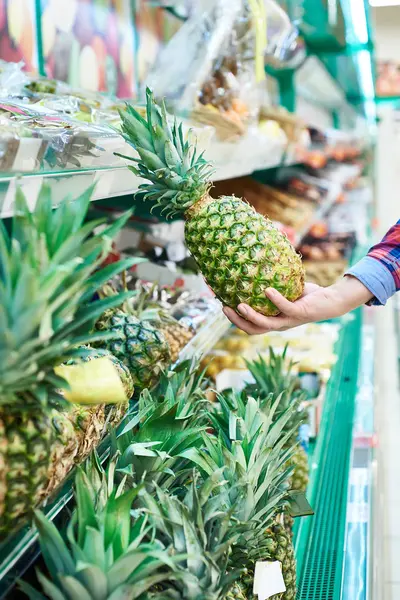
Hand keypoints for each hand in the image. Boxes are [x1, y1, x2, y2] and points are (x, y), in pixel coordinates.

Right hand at [223, 277, 372, 334]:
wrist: (331, 300)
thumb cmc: (307, 294)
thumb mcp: (285, 288)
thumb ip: (271, 282)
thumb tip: (254, 263)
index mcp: (273, 320)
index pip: (248, 324)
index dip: (233, 318)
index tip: (220, 303)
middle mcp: (278, 324)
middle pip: (252, 329)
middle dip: (236, 321)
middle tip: (224, 307)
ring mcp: (289, 321)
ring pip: (265, 324)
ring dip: (251, 316)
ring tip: (239, 305)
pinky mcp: (299, 314)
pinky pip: (285, 308)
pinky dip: (275, 300)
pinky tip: (267, 290)